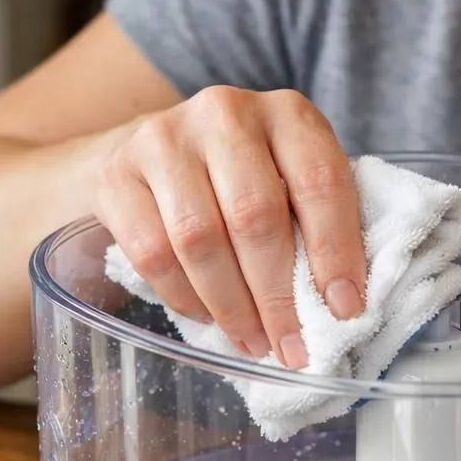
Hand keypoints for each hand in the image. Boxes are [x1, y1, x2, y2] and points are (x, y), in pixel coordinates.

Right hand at [93, 86, 366, 367]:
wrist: (153, 152)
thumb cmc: (243, 178)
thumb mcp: (291, 180)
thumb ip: (317, 224)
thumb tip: (342, 307)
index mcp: (287, 113)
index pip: (319, 182)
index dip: (335, 252)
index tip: (344, 310)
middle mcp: (225, 114)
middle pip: (255, 216)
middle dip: (278, 297)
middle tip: (293, 347)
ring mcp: (163, 139)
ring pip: (200, 240)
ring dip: (232, 307)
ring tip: (254, 343)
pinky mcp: (116, 175)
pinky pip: (153, 253)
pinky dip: (185, 298)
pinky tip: (209, 318)